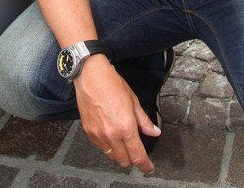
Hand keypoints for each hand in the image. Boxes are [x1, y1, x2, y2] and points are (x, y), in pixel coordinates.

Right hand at [74, 56, 159, 173]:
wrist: (90, 76)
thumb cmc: (111, 83)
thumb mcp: (133, 101)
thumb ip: (144, 120)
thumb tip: (154, 131)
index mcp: (126, 126)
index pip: (137, 155)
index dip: (145, 165)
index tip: (148, 167)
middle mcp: (112, 134)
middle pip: (124, 161)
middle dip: (132, 159)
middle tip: (136, 151)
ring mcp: (98, 135)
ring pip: (112, 156)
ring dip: (119, 154)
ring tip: (123, 142)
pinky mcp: (89, 133)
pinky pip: (101, 148)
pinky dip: (108, 146)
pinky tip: (111, 135)